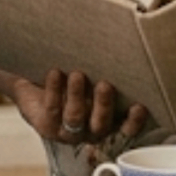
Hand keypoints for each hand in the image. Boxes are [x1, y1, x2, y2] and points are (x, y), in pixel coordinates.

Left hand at [10, 69, 149, 145]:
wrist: (36, 83)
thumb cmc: (73, 75)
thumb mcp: (93, 73)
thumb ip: (107, 67)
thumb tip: (122, 43)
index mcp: (109, 121)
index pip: (126, 128)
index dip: (134, 121)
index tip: (139, 106)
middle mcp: (90, 131)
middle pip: (101, 125)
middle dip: (104, 105)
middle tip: (105, 84)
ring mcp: (68, 132)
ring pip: (75, 118)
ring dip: (77, 96)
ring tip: (77, 75)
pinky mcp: (47, 127)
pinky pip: (51, 109)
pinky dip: (54, 89)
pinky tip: (55, 72)